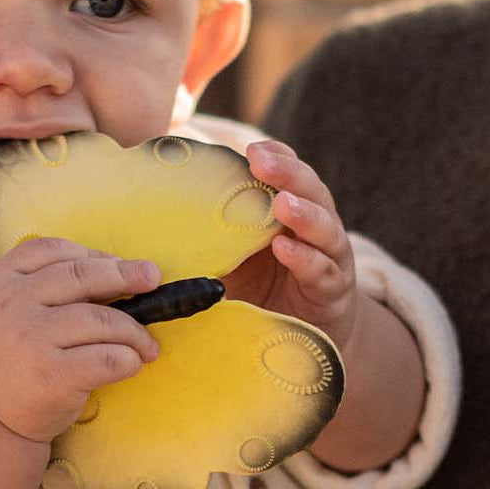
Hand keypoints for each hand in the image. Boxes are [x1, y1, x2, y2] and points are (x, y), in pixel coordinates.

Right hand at [0, 239, 161, 441]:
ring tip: (146, 345)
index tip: (118, 263)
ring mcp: (29, 339)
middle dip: (126, 274)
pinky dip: (129, 360)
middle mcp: (9, 306)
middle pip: (82, 276)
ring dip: (135, 331)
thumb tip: (115, 270)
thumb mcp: (0, 311)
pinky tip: (131, 365)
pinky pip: (108, 358)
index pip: (51, 250)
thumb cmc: (5, 360)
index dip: (92, 253)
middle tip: (152, 278)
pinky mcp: (51, 376)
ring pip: (103, 319)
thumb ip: (38, 287)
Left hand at [222, 140, 361, 354]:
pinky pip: (322, 270)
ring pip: (324, 228)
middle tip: (260, 161)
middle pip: (311, 191)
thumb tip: (156, 221)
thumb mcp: (233, 259)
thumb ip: (210, 237)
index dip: (277, 156)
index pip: (290, 174)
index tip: (252, 149)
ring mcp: (330, 258)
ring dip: (303, 213)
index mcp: (294, 212)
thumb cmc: (263, 291)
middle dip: (288, 172)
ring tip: (281, 202)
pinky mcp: (333, 291)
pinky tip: (285, 248)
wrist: (302, 340)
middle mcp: (317, 227)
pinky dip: (304, 259)